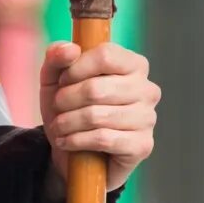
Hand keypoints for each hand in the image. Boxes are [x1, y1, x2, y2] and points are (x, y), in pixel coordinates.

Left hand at [39, 41, 158, 192]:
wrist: (77, 153)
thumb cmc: (71, 108)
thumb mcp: (55, 79)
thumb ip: (57, 57)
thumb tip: (70, 49)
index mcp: (133, 64)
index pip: (105, 55)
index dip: (76, 69)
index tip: (63, 81)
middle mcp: (147, 89)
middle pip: (96, 88)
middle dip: (66, 100)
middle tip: (58, 107)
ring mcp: (148, 118)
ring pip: (97, 116)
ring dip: (68, 122)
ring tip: (59, 126)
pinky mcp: (142, 145)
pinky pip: (103, 139)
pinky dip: (77, 141)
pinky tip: (67, 142)